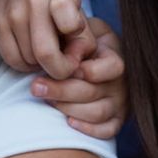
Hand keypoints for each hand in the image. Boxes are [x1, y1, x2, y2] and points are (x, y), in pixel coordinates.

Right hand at [0, 0, 94, 79]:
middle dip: (58, 70)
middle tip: (62, 67)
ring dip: (39, 65)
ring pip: (27, 59)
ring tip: (44, 52)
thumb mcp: (76, 9)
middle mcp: (35, 1)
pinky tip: (29, 55)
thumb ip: (83, 37)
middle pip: (45, 53)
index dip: (76, 48)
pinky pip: (11, 59)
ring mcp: (13, 12)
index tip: (75, 49)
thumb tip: (76, 63)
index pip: (71, 25)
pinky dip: (23, 64)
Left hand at [31, 17, 126, 139]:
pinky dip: (89, 129)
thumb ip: (78, 30)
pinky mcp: (117, 119)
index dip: (91, 70)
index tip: (68, 67)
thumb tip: (68, 36)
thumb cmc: (81, 41)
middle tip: (35, 86)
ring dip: (68, 108)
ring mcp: (120, 103)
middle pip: (94, 92)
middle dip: (61, 90)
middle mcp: (121, 82)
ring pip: (97, 112)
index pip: (114, 67)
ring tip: (45, 98)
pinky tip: (68, 122)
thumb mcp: (83, 27)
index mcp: (116, 57)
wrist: (91, 56)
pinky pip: (108, 131)